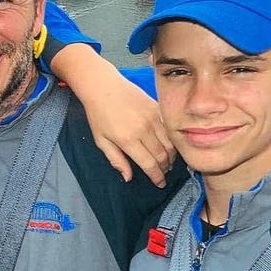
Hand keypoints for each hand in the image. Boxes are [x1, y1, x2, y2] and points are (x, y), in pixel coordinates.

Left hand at [50, 44, 174, 186]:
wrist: (103, 87)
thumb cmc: (98, 115)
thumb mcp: (101, 141)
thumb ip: (116, 160)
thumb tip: (128, 178)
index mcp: (127, 140)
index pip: (149, 164)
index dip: (157, 177)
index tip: (160, 184)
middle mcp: (143, 129)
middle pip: (163, 155)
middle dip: (165, 168)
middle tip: (164, 173)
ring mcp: (152, 117)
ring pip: (170, 143)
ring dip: (171, 155)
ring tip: (168, 162)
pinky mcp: (157, 107)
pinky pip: (170, 128)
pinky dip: (173, 139)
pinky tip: (170, 145)